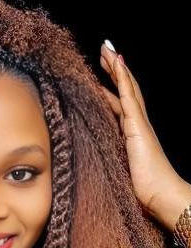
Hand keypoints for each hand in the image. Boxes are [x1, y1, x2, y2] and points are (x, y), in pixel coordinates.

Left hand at [99, 41, 180, 216]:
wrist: (160, 197)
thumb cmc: (141, 191)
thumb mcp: (117, 173)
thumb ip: (107, 162)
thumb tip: (86, 163)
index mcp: (130, 136)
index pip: (118, 106)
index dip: (109, 90)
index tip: (98, 78)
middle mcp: (136, 126)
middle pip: (124, 91)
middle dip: (113, 72)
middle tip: (104, 52)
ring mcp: (138, 124)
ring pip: (127, 89)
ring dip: (117, 68)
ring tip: (107, 50)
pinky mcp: (138, 127)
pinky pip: (128, 97)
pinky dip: (122, 79)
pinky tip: (117, 63)